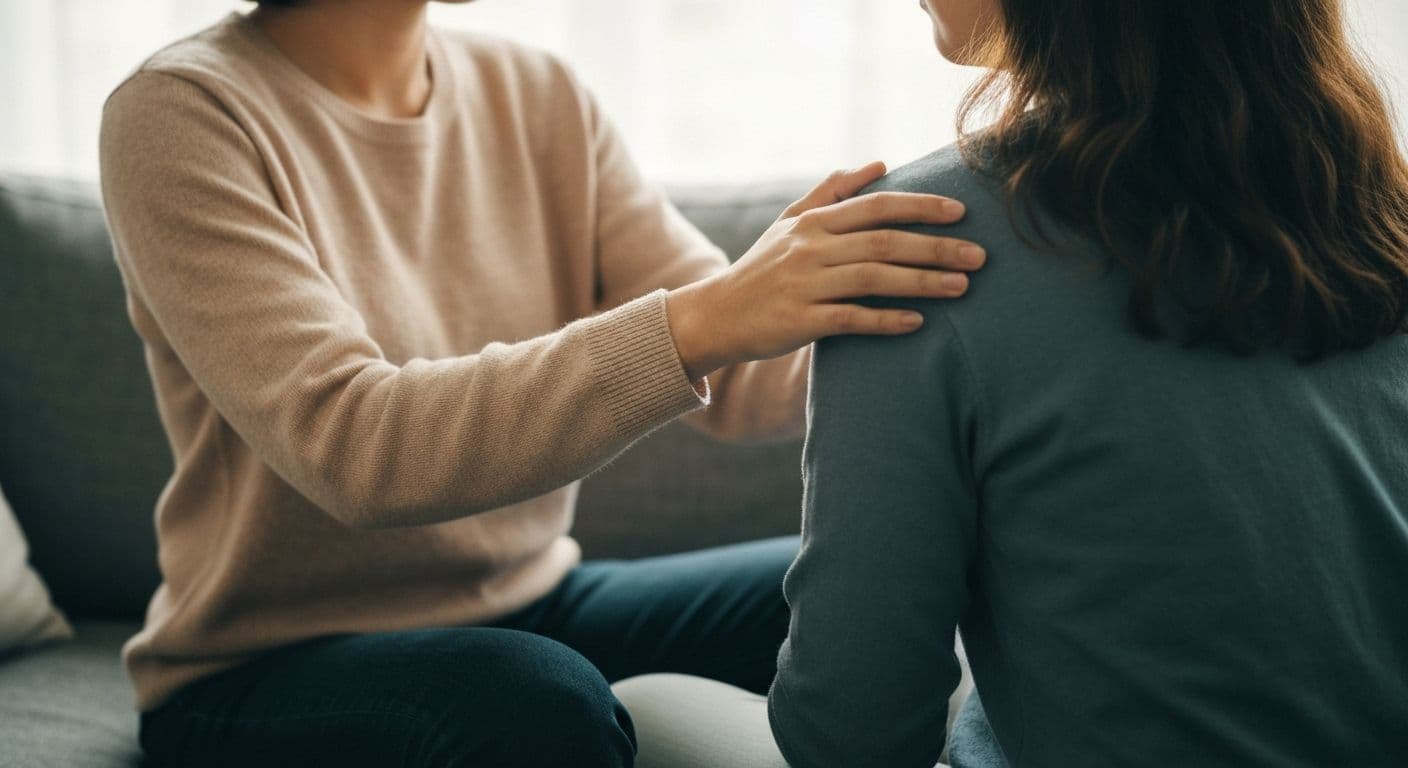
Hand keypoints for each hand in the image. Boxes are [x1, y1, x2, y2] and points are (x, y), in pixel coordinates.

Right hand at [667, 161, 986, 379]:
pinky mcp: (800, 321)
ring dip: (923, 283)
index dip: (921, 208)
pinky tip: (919, 322)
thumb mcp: (789, 222)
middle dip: (936, 248)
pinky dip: (886, 320)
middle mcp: (810, 249)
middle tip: (980, 257)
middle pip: (884, 243)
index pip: (877, 207)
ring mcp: (805, 285)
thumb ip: (831, 191)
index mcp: (814, 223)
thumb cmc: (761, 269)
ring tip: (963, 287)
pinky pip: (851, 319)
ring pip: (874, 279)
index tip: (961, 212)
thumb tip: (877, 164)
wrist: (715, 316)